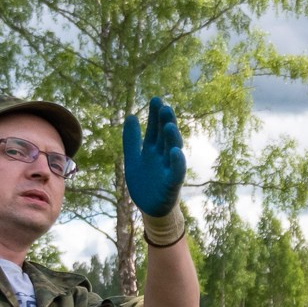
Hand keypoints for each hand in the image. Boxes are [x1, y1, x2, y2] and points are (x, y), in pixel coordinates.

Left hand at [122, 97, 186, 217]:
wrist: (151, 207)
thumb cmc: (144, 183)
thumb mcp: (133, 159)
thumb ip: (132, 139)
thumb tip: (130, 116)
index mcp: (153, 149)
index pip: (155, 129)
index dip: (155, 115)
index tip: (156, 99)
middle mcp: (163, 156)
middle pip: (165, 136)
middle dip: (165, 122)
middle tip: (164, 107)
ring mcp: (169, 168)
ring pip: (173, 150)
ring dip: (172, 138)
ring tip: (169, 125)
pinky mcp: (173, 183)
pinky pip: (177, 171)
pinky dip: (177, 162)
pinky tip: (175, 151)